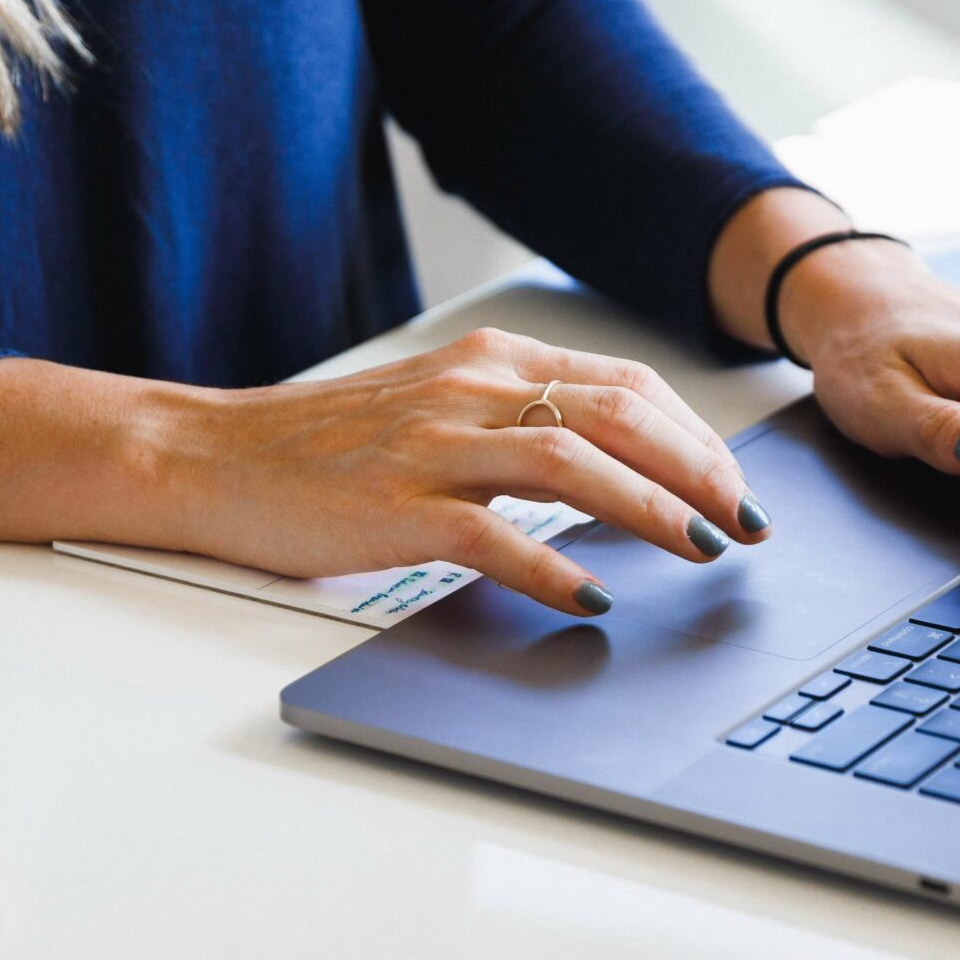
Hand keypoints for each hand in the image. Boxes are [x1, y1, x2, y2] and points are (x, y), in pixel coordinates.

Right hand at [0, 330, 770, 616]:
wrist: (212, 457)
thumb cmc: (324, 448)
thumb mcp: (436, 409)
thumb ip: (518, 425)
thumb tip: (619, 470)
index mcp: (487, 362)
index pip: (624, 384)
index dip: (696, 435)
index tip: (738, 484)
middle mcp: (469, 391)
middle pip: (617, 414)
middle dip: (700, 470)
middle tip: (747, 522)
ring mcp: (433, 447)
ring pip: (574, 462)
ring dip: (653, 508)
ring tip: (701, 550)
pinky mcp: (397, 507)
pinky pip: (495, 536)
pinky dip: (554, 567)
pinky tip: (593, 598)